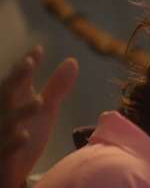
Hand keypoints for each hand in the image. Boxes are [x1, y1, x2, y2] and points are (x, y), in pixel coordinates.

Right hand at [0, 46, 78, 187]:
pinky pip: (4, 149)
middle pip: (6, 93)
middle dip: (16, 77)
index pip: (19, 79)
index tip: (37, 50)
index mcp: (15, 100)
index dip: (27, 65)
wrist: (9, 169)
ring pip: (7, 121)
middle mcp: (4, 114)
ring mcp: (1, 134)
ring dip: (22, 111)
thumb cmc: (24, 131)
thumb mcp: (43, 109)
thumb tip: (72, 60)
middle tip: (28, 62)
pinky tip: (24, 135)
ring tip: (39, 101)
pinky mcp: (2, 156)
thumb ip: (56, 87)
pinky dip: (13, 142)